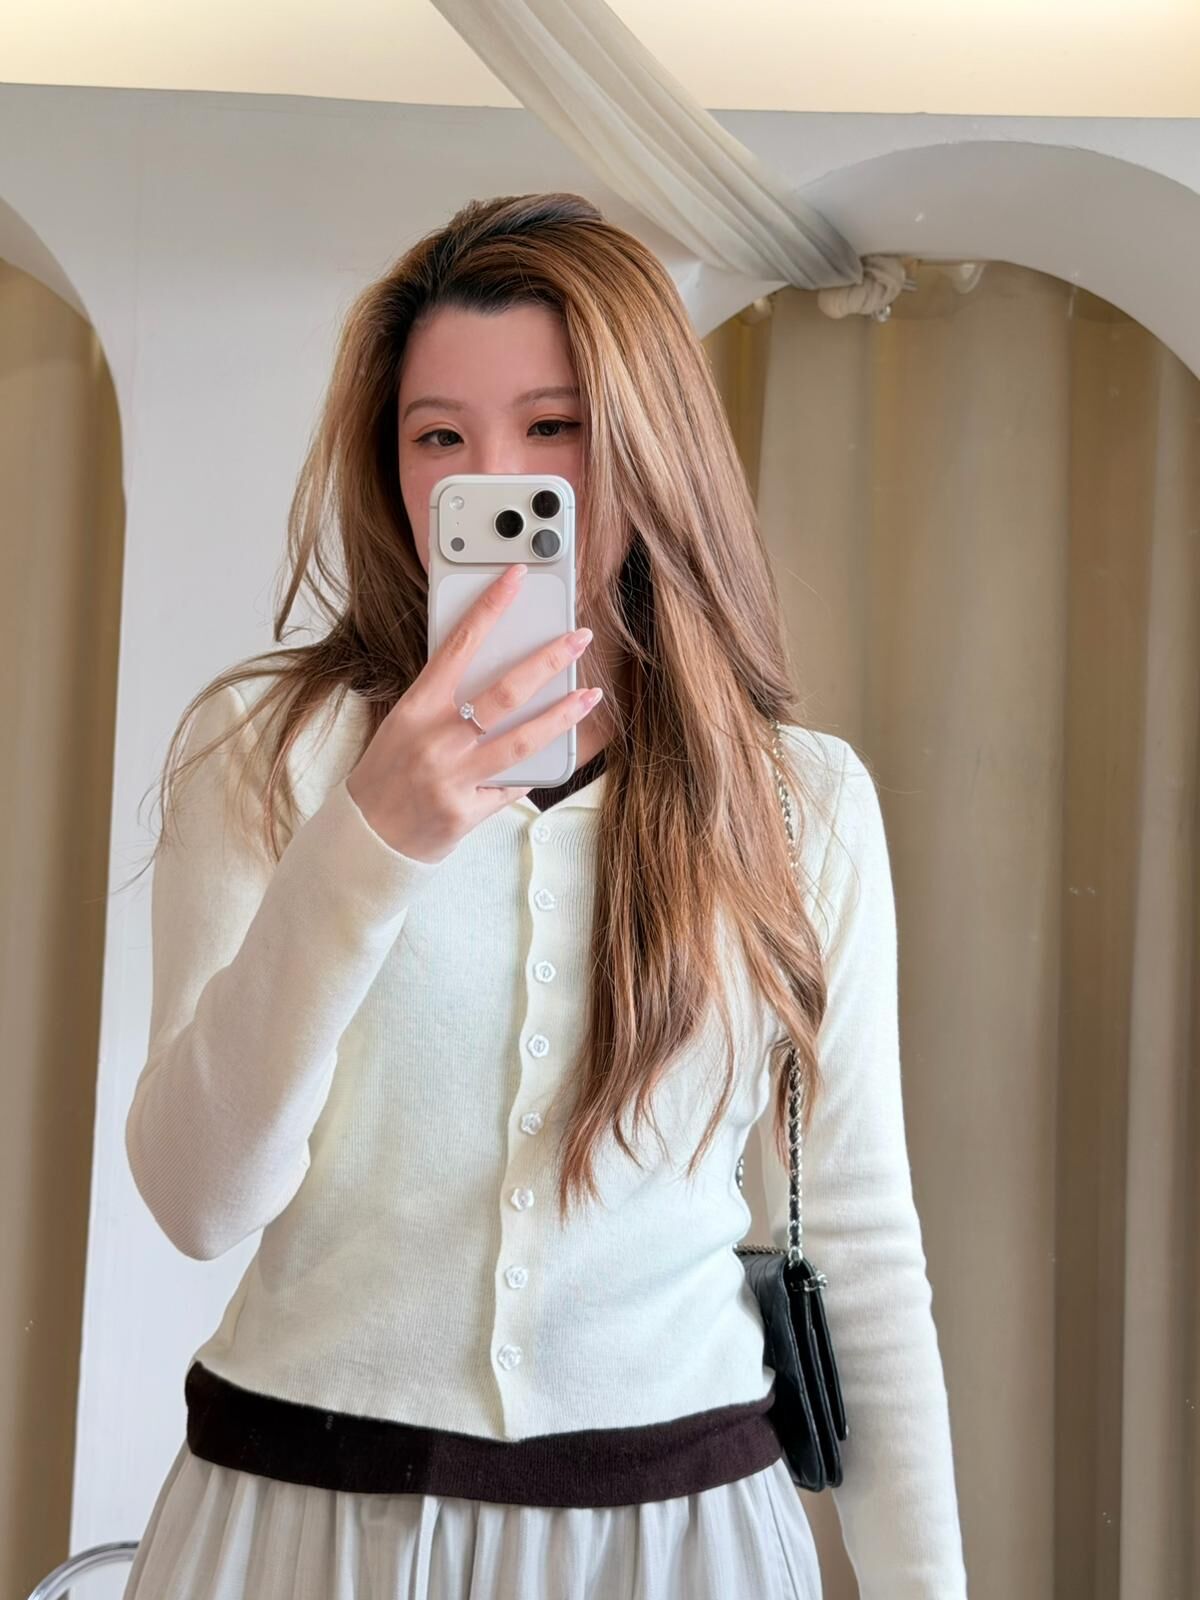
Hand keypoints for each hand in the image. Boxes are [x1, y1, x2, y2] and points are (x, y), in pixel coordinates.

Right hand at [345, 566, 600, 863]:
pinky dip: (533, 768)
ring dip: (563, 714)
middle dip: (549, 660)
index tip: (515, 578)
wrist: (366, 837)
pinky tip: (556, 751)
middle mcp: (437, 740)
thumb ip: (445, 701)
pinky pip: (513, 784)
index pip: (458, 646)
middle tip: (579, 637)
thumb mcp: (404, 724)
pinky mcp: (468, 812)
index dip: (490, 608)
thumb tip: (497, 669)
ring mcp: (454, 778)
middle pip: (505, 691)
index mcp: (416, 708)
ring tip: (590, 694)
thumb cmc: (387, 772)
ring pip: (523, 739)